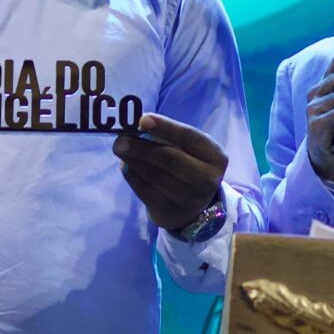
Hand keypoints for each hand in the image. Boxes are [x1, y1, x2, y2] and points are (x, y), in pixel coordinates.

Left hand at [113, 113, 228, 234]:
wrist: (194, 206)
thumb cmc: (189, 166)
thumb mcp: (189, 150)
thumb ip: (168, 137)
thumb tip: (138, 127)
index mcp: (215, 157)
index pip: (189, 137)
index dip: (165, 127)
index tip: (142, 120)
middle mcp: (206, 179)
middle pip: (169, 158)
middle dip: (142, 146)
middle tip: (120, 139)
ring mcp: (189, 200)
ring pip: (154, 176)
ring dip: (133, 160)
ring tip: (119, 149)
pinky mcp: (170, 213)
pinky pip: (145, 191)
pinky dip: (132, 176)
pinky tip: (125, 166)